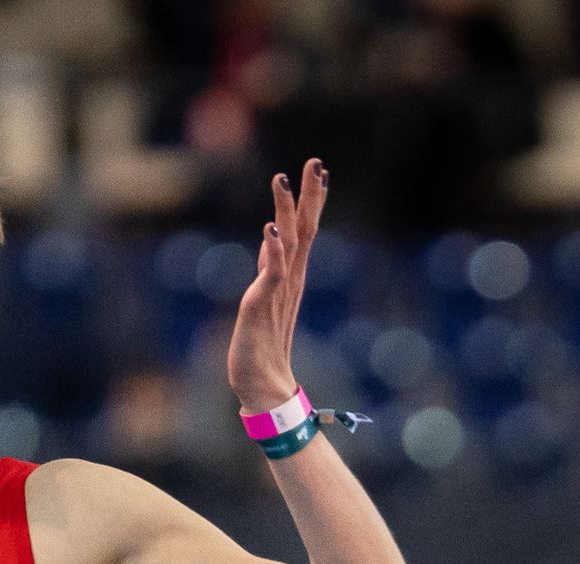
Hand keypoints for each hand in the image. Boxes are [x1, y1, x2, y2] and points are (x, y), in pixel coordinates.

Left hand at [227, 159, 328, 413]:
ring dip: (288, 211)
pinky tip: (272, 229)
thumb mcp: (264, 296)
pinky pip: (272, 274)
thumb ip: (270, 267)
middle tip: (315, 162)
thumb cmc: (262, 346)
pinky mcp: (263, 306)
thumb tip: (273, 236)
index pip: (304, 230)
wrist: (263, 386)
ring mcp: (279, 292)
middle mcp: (290, 280)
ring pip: (290, 244)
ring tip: (287, 180)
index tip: (317, 169)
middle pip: (304, 229)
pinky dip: (273, 250)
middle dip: (309, 196)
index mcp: (291, 276)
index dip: (310, 199)